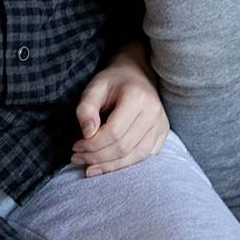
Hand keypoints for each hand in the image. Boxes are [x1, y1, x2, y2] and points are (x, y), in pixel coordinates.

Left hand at [71, 43, 168, 175]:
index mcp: (137, 97)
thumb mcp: (94, 88)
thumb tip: (88, 135)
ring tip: (90, 166)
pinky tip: (108, 163)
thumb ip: (86, 109)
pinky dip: (125, 163)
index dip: (92, 145)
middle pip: (123, 147)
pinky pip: (144, 156)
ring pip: (136, 156)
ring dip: (110, 166)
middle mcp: (153, 111)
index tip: (76, 146)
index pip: (114, 133)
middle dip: (97, 157)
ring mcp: (161, 123)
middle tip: (78, 158)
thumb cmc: (113, 81)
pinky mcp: (163, 132)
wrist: (137, 73)